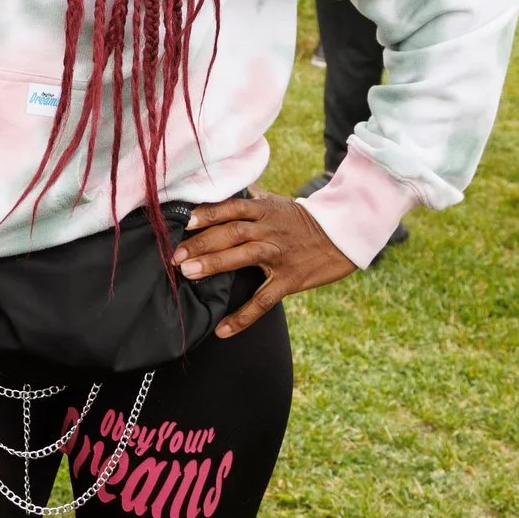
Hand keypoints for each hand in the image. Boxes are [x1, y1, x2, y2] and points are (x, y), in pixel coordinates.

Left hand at [173, 185, 357, 338]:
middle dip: (202, 243)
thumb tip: (223, 187)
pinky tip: (223, 330)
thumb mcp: (277, 202)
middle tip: (176, 255)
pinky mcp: (289, 280)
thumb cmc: (302, 219)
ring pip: (244, 257)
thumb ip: (249, 198)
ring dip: (215, 265)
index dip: (208, 214)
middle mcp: (268, 230)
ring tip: (189, 274)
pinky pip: (263, 300)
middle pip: (231, 232)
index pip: (231, 208)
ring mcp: (279, 255)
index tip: (185, 222)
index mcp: (263, 210)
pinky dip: (243, 316)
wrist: (342, 235)